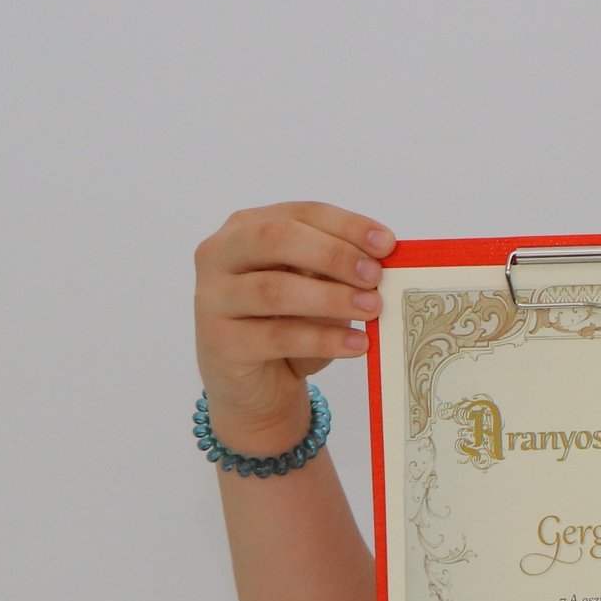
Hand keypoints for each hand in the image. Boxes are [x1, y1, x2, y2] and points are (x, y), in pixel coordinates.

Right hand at [192, 201, 394, 454]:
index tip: (387, 243)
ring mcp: (213, 299)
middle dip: (333, 255)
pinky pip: (277, 337)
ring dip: (332, 298)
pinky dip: (323, 340)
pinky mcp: (219, 343)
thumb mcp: (317, 288)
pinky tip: (357, 344)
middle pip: (277, 239)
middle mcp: (220, 256)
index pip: (300, 214)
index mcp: (246, 228)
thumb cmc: (289, 324)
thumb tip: (382, 258)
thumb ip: (337, 268)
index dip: (346, 225)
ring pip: (274, 290)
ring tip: (373, 309)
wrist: (257, 387)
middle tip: (375, 276)